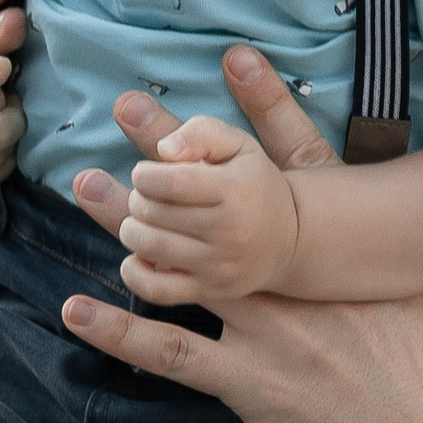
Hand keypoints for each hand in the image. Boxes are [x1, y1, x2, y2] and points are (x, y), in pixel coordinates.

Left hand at [63, 55, 422, 422]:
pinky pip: (175, 354)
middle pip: (223, 202)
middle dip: (174, 150)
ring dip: (130, 225)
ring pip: (187, 264)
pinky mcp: (250, 384)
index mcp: (351, 252)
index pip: (301, 163)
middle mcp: (301, 280)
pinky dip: (123, 332)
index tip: (231, 59)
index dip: (266, 107)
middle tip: (128, 106)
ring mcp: (271, 330)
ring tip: (86, 184)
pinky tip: (75, 309)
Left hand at [109, 60, 306, 308]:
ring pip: (149, 247)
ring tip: (144, 222)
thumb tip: (164, 149)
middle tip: (148, 198)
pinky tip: (138, 257)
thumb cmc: (253, 183)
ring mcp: (220, 266)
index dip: (143, 175)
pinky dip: (134, 274)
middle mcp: (230, 231)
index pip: (169, 181)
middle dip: (138, 200)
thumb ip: (202, 132)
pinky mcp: (210, 290)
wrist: (290, 239)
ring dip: (132, 230)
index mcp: (235, 190)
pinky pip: (156, 290)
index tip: (146, 174)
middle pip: (153, 213)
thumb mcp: (239, 145)